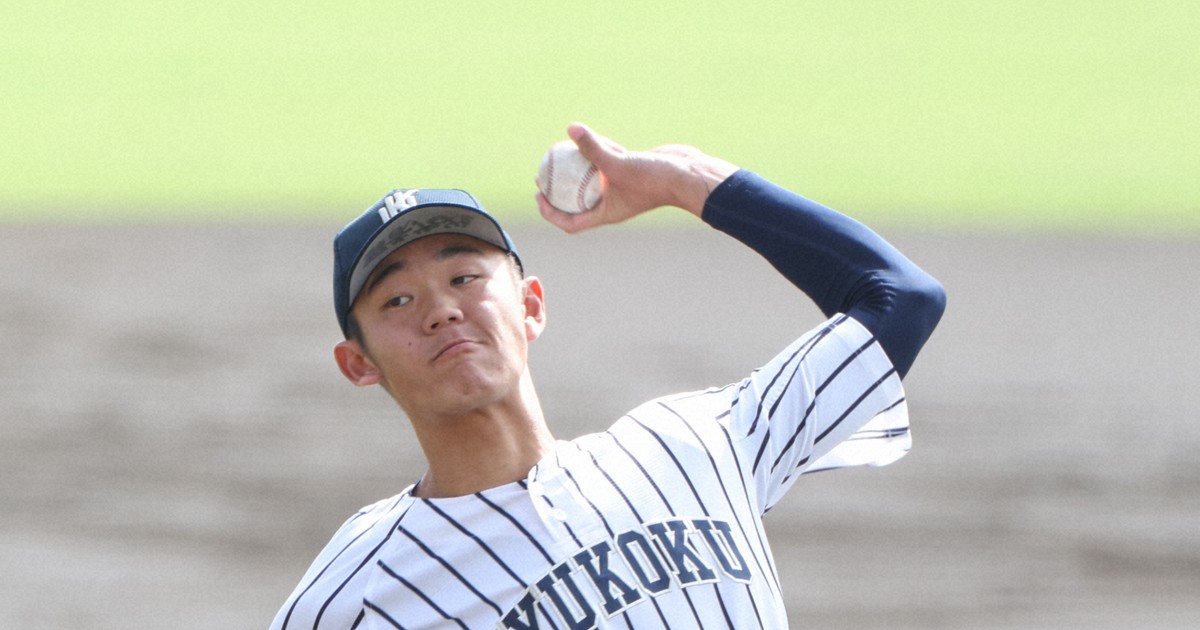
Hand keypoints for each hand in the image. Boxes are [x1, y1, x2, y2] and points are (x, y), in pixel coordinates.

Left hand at [536, 123, 739, 233]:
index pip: (571, 222)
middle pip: (577, 202)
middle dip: (558, 191)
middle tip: (543, 174)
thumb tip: (571, 129)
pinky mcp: (632, 171)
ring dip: (578, 169)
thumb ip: (593, 148)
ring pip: (593, 179)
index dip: (551, 213)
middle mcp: (612, 202)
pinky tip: (590, 136)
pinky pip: (609, 163)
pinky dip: (599, 152)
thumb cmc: (653, 178)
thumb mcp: (618, 164)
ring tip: (560, 154)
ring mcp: (622, 187)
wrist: (686, 174)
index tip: (539, 196)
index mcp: (606, 213)